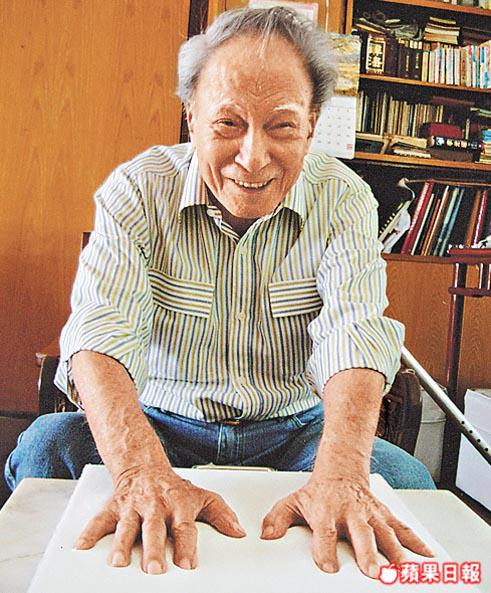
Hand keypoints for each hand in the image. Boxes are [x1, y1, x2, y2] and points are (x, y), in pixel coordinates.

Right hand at [75, 468, 245, 573]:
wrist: (145, 466)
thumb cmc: (173, 488)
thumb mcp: (201, 496)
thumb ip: (220, 514)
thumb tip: (239, 532)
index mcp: (178, 505)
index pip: (184, 528)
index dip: (186, 546)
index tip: (187, 565)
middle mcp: (155, 506)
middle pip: (154, 529)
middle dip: (154, 549)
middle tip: (155, 570)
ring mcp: (133, 506)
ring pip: (127, 526)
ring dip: (123, 544)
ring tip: (119, 563)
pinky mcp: (114, 507)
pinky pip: (99, 520)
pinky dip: (89, 533)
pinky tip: (81, 547)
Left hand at [260, 476, 432, 578]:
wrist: (341, 468)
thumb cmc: (318, 491)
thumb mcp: (293, 502)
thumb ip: (278, 519)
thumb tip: (265, 535)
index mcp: (326, 512)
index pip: (324, 534)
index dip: (324, 551)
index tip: (328, 567)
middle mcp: (350, 513)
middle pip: (360, 533)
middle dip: (367, 552)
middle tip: (372, 571)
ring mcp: (370, 513)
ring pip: (385, 531)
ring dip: (394, 550)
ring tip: (402, 568)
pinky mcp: (383, 514)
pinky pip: (402, 527)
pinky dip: (415, 540)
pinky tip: (426, 555)